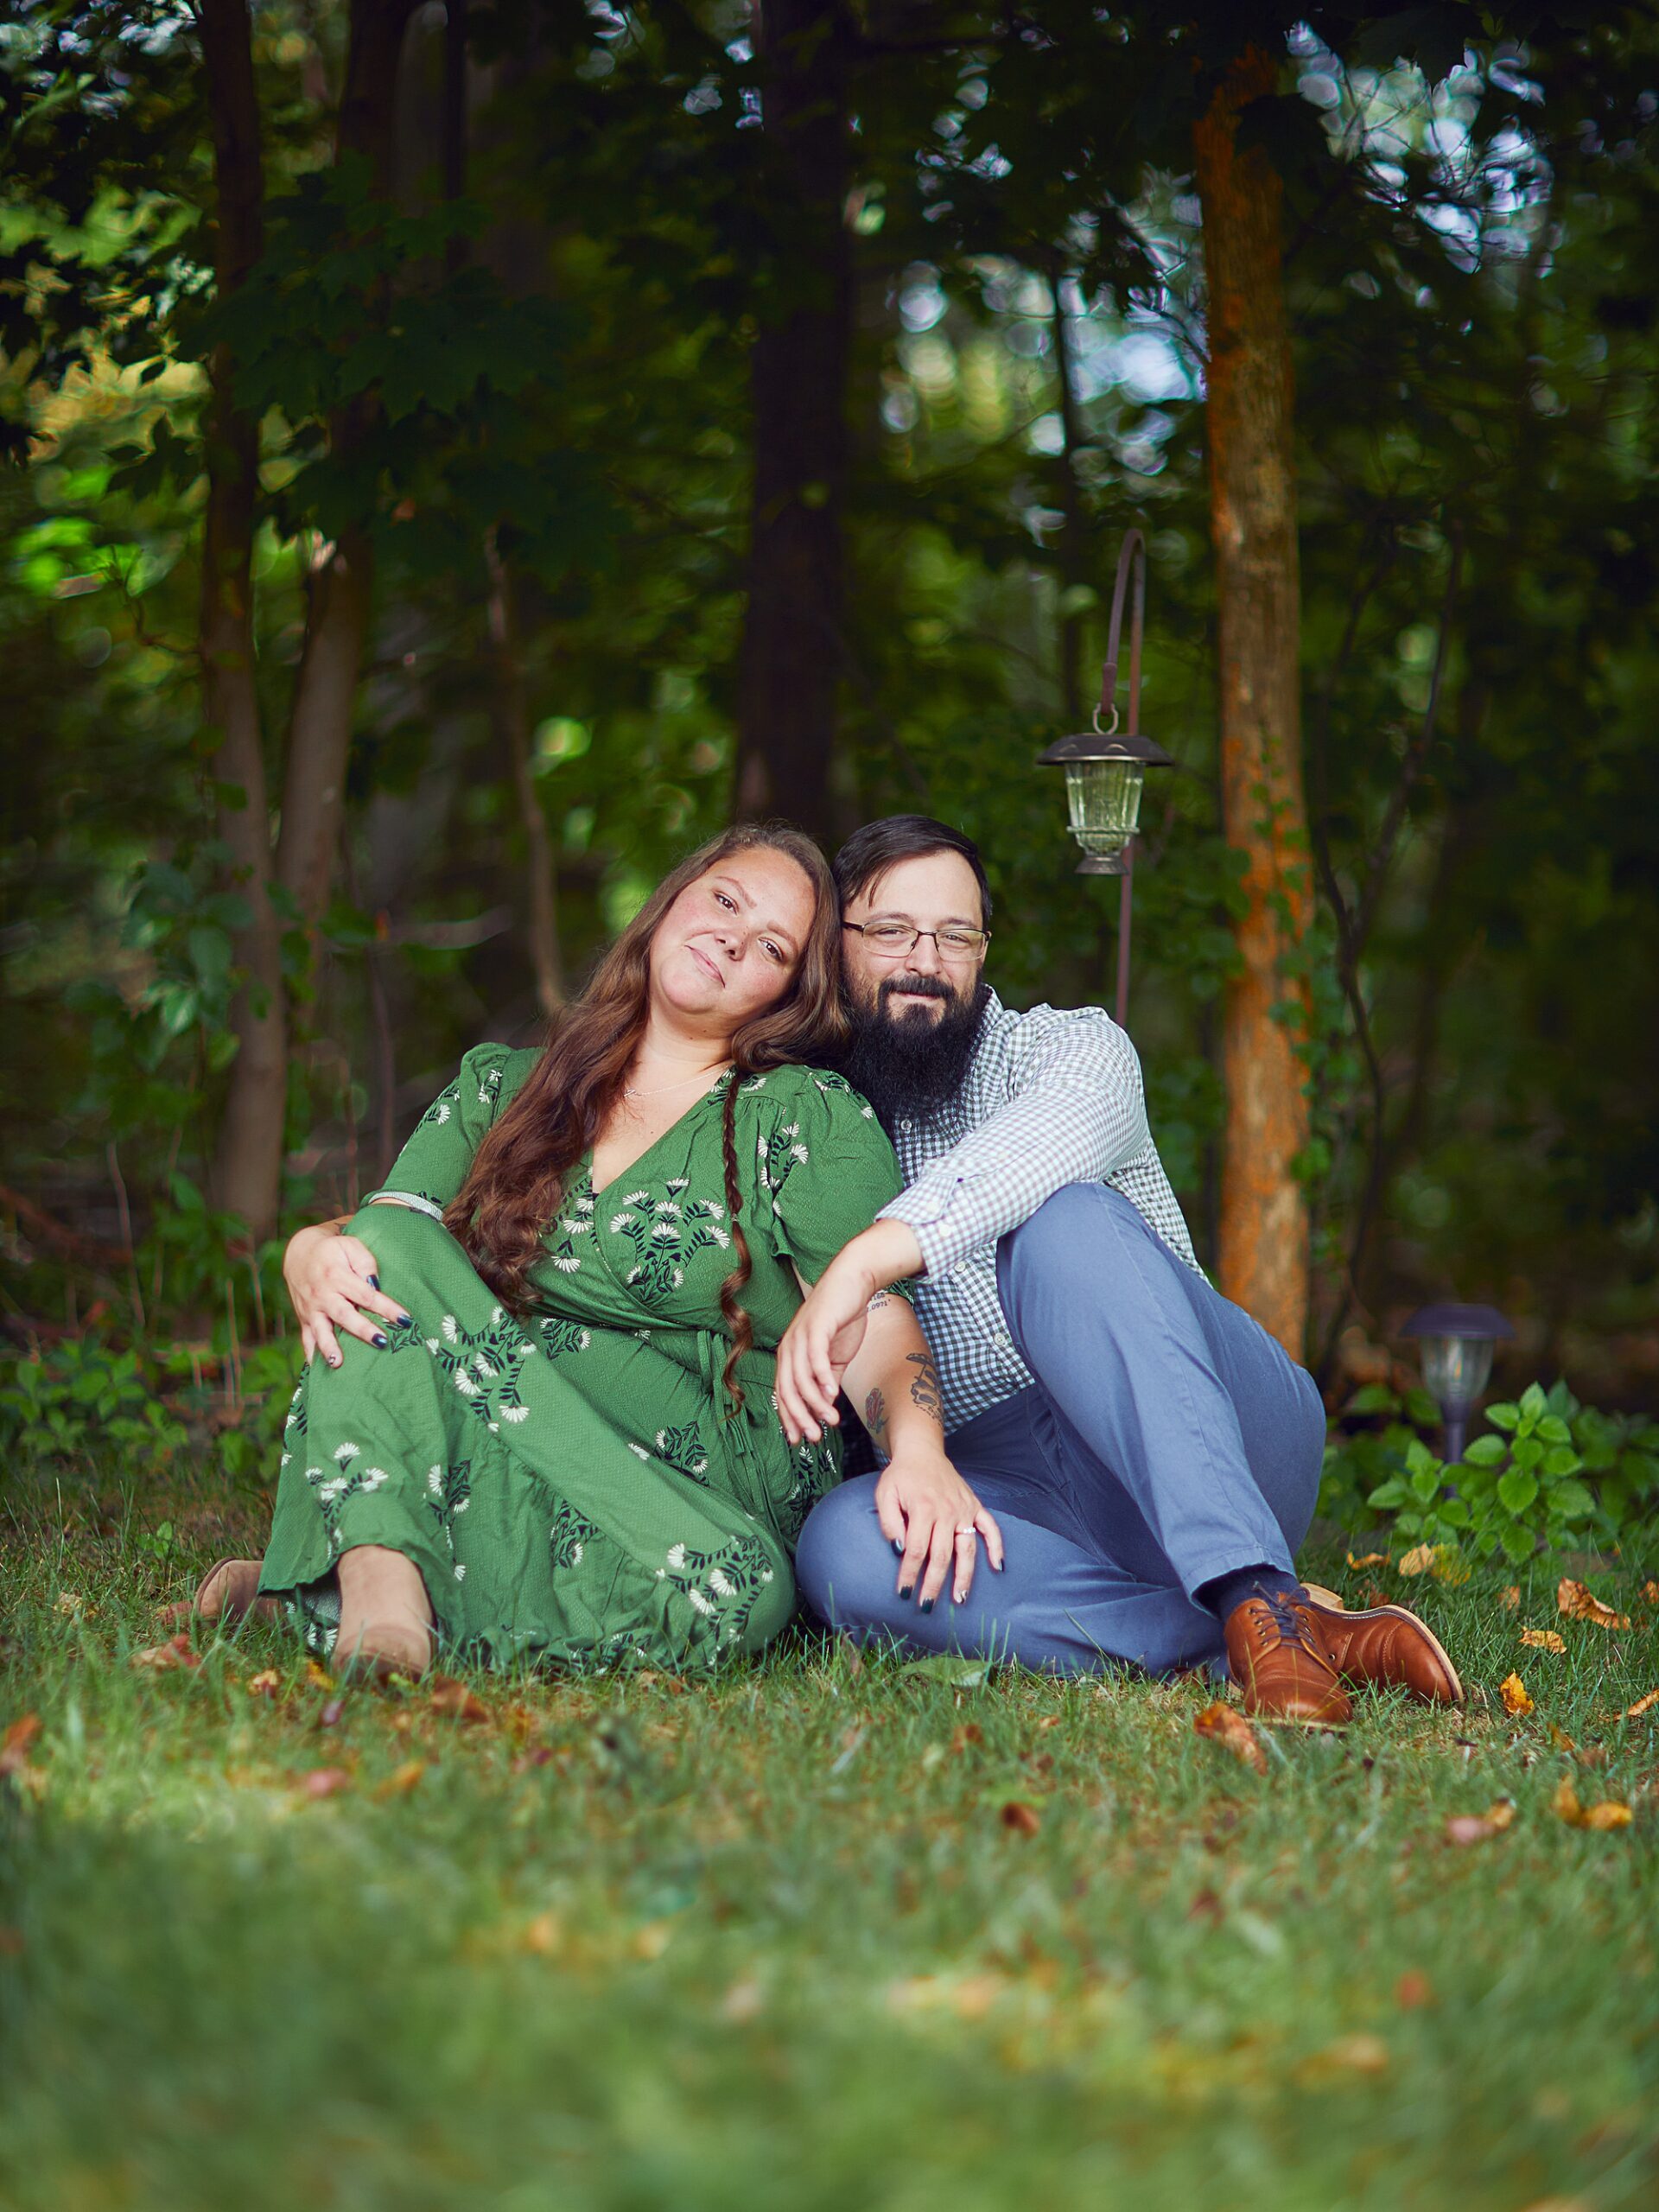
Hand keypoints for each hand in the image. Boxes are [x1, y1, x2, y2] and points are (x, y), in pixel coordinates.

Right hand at [283, 1221, 409, 1367]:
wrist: (300, 1252)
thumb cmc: (333, 1250)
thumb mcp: (350, 1246)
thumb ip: (365, 1263)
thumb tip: (376, 1285)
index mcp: (337, 1276)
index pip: (366, 1295)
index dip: (387, 1308)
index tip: (405, 1319)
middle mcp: (322, 1294)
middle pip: (344, 1315)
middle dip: (362, 1329)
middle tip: (382, 1342)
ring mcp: (311, 1308)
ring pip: (320, 1330)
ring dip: (329, 1347)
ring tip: (338, 1363)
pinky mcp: (303, 1317)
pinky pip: (305, 1336)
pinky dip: (310, 1352)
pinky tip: (316, 1367)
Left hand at [775, 1259, 873, 1443]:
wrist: (852, 1282)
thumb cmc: (842, 1319)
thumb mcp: (835, 1357)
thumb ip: (828, 1381)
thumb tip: (825, 1407)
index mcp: (790, 1355)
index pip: (783, 1393)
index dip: (789, 1418)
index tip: (800, 1439)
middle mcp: (789, 1347)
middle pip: (788, 1390)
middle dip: (800, 1417)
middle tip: (814, 1436)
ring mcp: (800, 1336)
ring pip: (801, 1378)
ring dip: (815, 1403)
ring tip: (831, 1420)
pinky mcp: (816, 1327)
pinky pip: (815, 1358)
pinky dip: (822, 1378)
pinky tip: (832, 1394)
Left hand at [874, 1450, 1003, 1608]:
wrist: (922, 1452)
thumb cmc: (901, 1476)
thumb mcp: (884, 1494)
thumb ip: (888, 1522)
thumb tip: (898, 1549)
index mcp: (923, 1508)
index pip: (916, 1549)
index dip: (909, 1573)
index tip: (903, 1592)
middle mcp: (947, 1511)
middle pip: (942, 1555)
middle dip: (933, 1583)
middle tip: (926, 1605)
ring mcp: (964, 1509)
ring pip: (967, 1549)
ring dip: (964, 1576)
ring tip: (960, 1599)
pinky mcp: (975, 1506)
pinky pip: (990, 1528)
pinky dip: (996, 1547)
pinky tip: (998, 1566)